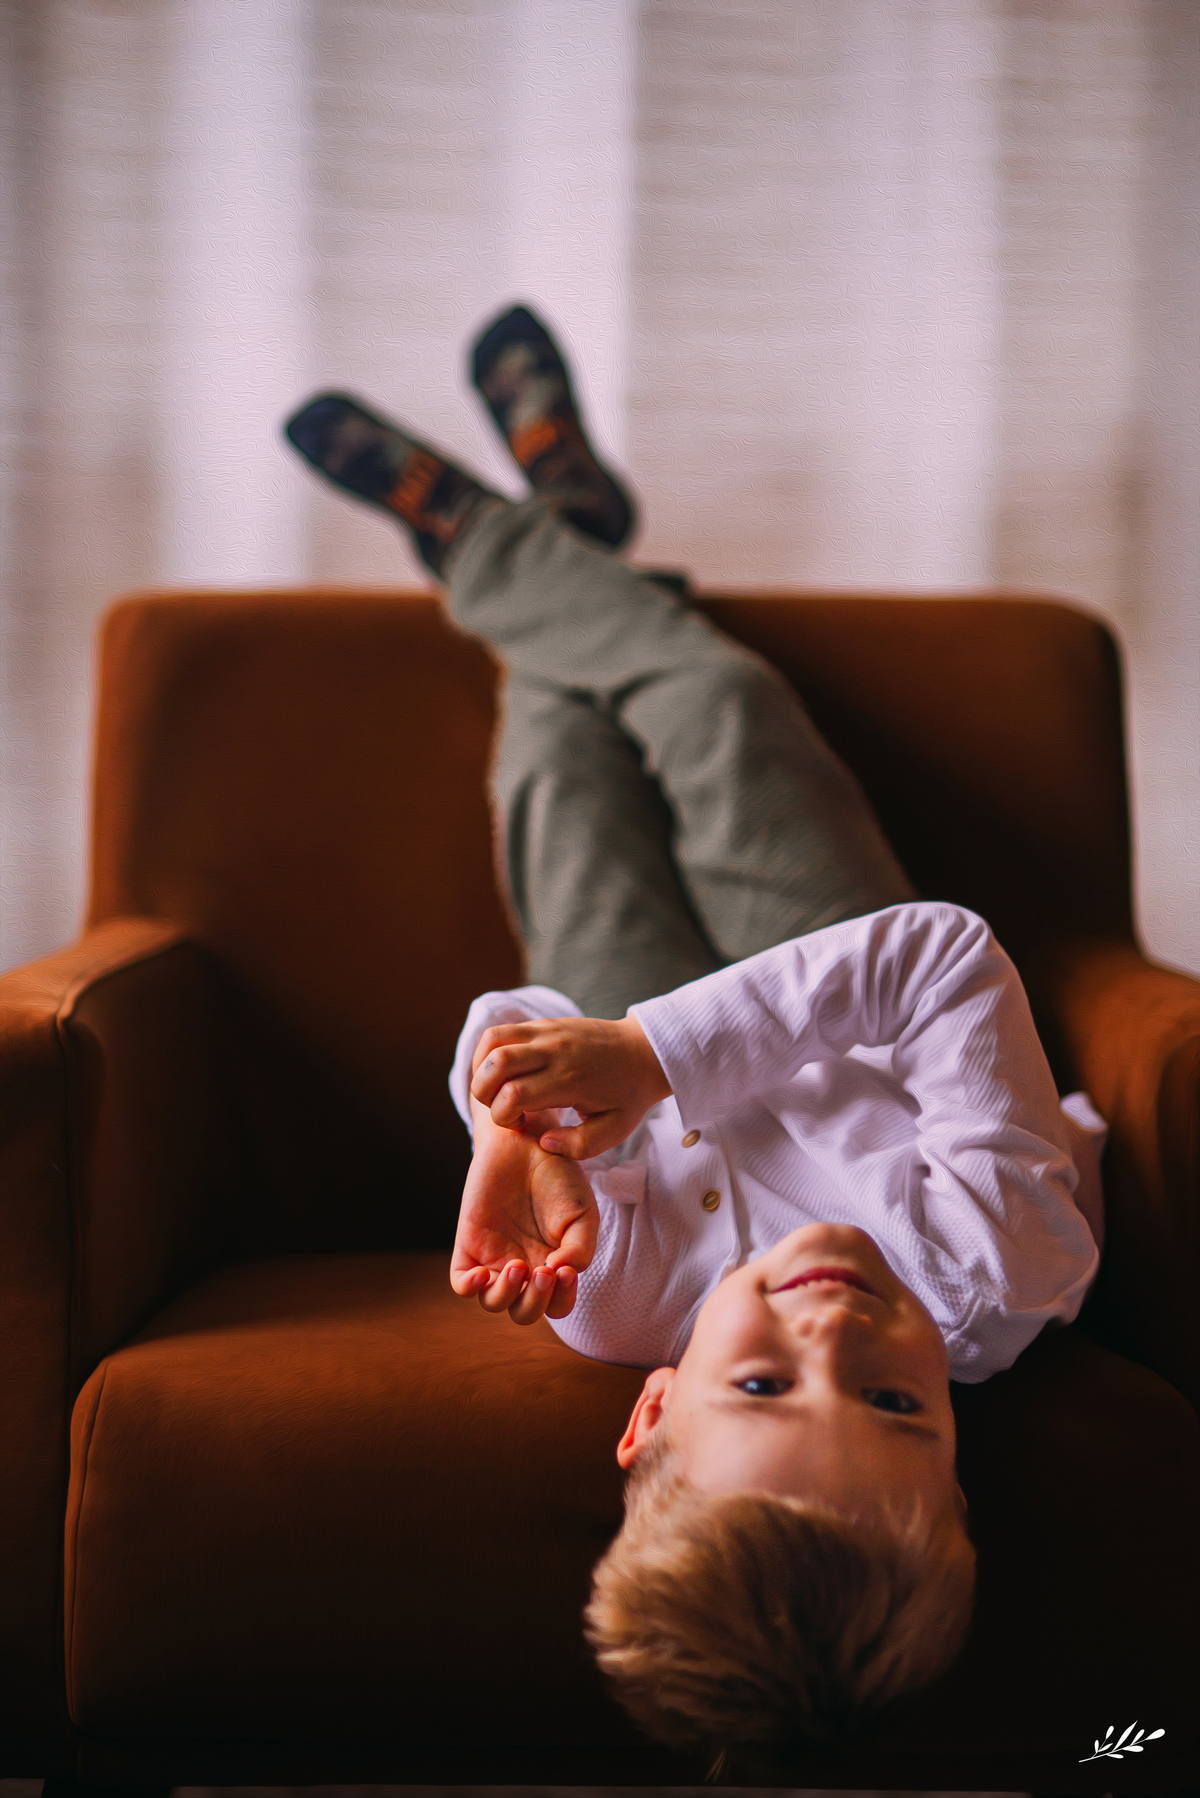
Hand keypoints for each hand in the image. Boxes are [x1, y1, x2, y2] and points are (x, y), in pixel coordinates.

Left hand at [450, 1100, 599, 1324]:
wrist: (526, 1142)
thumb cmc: (559, 1176)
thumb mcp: (582, 1213)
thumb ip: (581, 1249)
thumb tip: (560, 1276)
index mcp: (553, 1265)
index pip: (557, 1305)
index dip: (561, 1299)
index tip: (565, 1271)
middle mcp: (524, 1267)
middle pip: (524, 1312)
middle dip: (536, 1302)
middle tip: (545, 1270)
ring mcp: (495, 1257)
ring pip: (494, 1303)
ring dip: (507, 1295)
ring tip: (519, 1266)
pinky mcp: (469, 1244)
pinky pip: (461, 1283)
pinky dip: (470, 1287)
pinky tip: (484, 1273)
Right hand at [470, 1014, 670, 1159]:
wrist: (646, 1051)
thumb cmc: (629, 1095)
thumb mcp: (615, 1130)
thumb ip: (580, 1146)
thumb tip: (544, 1141)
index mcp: (569, 1080)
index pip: (513, 1094)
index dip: (503, 1116)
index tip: (519, 1125)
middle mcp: (554, 1051)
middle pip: (496, 1063)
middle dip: (483, 1093)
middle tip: (500, 1107)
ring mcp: (547, 1032)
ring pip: (492, 1040)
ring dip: (481, 1068)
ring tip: (496, 1089)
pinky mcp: (544, 1023)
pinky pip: (503, 1030)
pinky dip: (489, 1052)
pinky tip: (501, 1072)